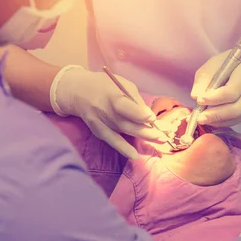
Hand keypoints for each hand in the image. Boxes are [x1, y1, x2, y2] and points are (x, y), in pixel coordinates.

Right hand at [50, 66, 168, 159]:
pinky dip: (123, 148)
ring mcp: (101, 122)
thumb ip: (134, 100)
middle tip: (162, 136)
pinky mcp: (97, 130)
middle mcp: (106, 110)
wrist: (78, 91)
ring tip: (159, 141)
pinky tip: (135, 156)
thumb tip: (149, 117)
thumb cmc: (106, 86)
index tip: (152, 118)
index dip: (140, 114)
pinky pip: (112, 141)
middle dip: (147, 131)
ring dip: (142, 137)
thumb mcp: (122, 85)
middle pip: (128, 123)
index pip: (126, 107)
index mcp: (113, 95)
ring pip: (123, 132)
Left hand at [190, 42, 240, 126]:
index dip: (214, 99)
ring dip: (219, 121)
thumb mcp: (217, 62)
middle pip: (236, 109)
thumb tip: (195, 96)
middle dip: (215, 115)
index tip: (199, 100)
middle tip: (199, 118)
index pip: (231, 92)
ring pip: (238, 117)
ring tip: (204, 120)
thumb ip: (205, 77)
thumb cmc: (236, 62)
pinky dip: (225, 121)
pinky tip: (214, 120)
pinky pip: (240, 118)